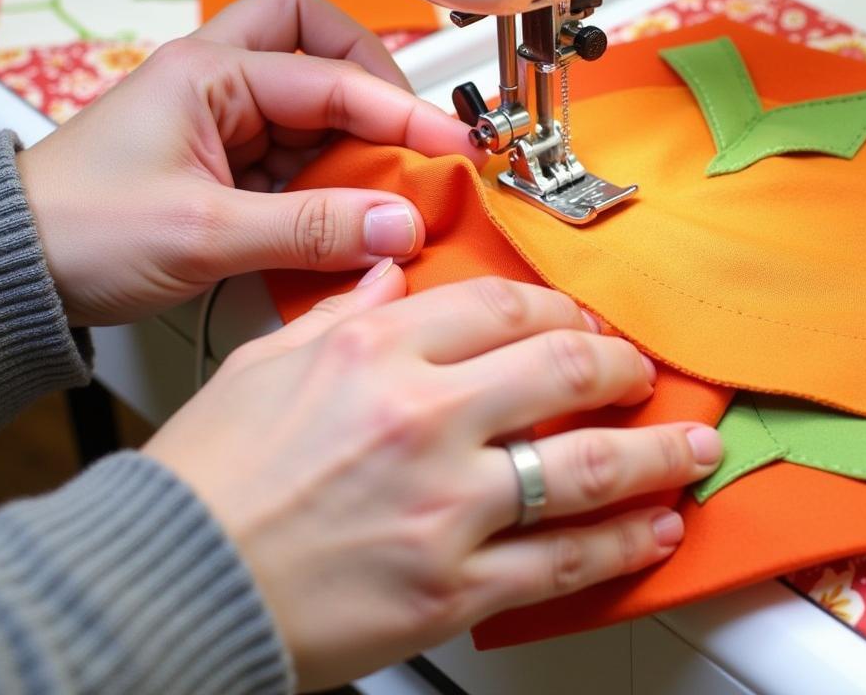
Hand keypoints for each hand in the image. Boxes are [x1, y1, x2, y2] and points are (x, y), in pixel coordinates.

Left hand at [16, 0, 483, 325]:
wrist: (14, 269)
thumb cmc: (76, 229)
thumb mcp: (203, 231)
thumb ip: (310, 228)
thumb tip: (396, 225)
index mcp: (211, 72)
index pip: (335, 77)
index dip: (403, 111)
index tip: (452, 145)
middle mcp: (222, 83)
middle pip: (324, 48)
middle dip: (374, 84)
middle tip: (409, 136)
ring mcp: (225, 121)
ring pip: (317, 106)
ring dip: (356, 144)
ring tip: (386, 190)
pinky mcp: (228, 162)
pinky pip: (300, 155)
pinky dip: (332, 181)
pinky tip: (346, 216)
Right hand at [144, 273, 722, 690]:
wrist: (171, 585)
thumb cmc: (210, 477)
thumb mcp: (264, 364)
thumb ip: (338, 314)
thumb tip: (383, 278)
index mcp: (375, 352)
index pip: (502, 306)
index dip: (559, 307)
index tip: (578, 319)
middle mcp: (422, 417)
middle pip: (563, 367)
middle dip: (622, 364)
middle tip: (643, 371)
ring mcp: (446, 505)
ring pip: (588, 464)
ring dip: (658, 452)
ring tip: (694, 446)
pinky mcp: (452, 586)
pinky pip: (563, 559)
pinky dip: (623, 542)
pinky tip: (654, 527)